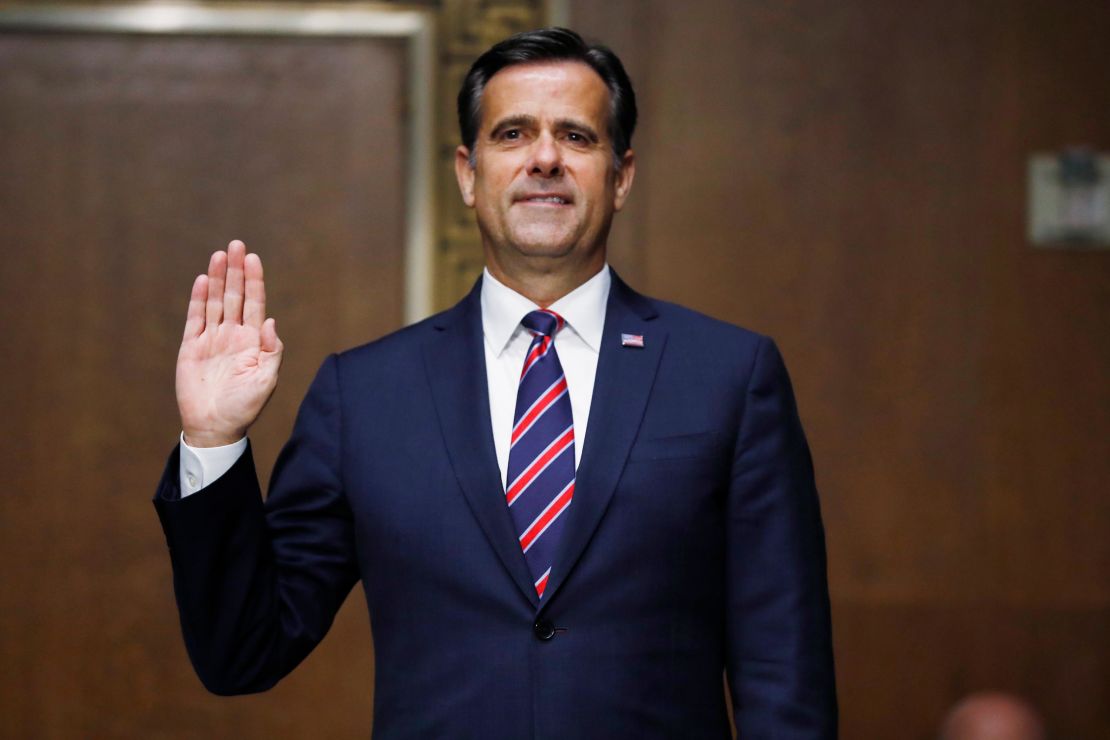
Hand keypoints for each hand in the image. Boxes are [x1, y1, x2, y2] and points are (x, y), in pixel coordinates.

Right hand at [176, 240, 283, 446]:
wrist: (215, 426)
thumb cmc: (245, 406)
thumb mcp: (266, 380)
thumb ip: (272, 351)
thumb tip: (271, 321)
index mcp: (253, 341)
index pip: (255, 303)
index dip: (255, 281)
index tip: (253, 258)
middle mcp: (233, 335)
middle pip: (235, 295)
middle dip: (236, 270)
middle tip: (237, 244)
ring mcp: (212, 339)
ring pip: (215, 302)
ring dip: (218, 278)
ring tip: (220, 254)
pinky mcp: (192, 347)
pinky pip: (195, 318)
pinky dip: (198, 299)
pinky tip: (203, 280)